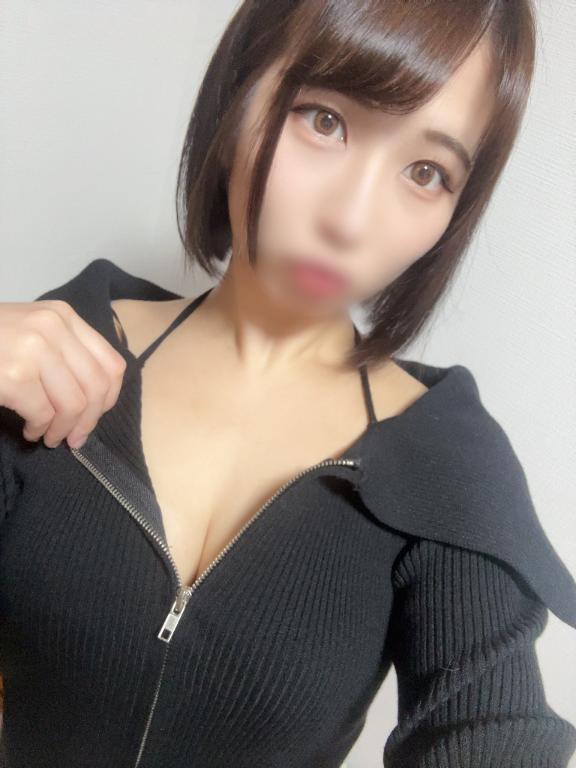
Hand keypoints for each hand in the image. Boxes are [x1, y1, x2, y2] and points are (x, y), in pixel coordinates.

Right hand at [0, 300, 126, 448]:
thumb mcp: (31, 331)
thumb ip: (64, 351)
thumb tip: (98, 397)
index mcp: (63, 316)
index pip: (112, 363)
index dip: (109, 399)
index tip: (94, 416)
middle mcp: (53, 327)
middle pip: (97, 387)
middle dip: (89, 421)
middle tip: (73, 439)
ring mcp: (33, 349)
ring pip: (75, 405)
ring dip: (63, 430)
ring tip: (48, 435)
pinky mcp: (14, 375)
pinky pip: (44, 414)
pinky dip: (40, 429)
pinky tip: (30, 430)